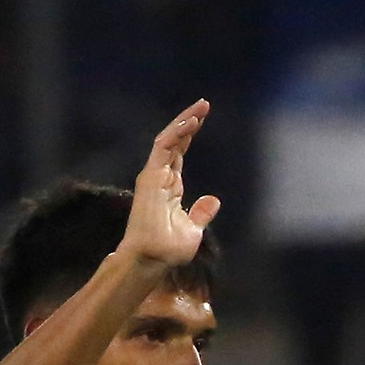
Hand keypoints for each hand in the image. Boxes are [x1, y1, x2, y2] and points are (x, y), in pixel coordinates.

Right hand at [125, 101, 221, 268]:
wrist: (153, 260)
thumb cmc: (168, 250)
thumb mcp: (193, 230)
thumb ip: (201, 213)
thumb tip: (214, 200)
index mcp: (169, 187)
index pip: (178, 153)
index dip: (189, 135)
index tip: (202, 119)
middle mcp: (160, 177)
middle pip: (174, 141)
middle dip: (189, 122)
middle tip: (204, 104)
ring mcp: (154, 175)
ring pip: (168, 140)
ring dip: (184, 122)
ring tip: (201, 108)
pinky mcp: (150, 177)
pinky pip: (163, 148)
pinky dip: (176, 134)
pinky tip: (191, 123)